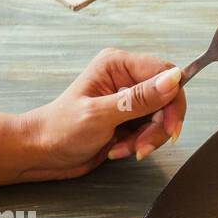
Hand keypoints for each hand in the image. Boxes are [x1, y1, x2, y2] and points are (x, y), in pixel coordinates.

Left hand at [18, 48, 188, 180]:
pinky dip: (141, 144)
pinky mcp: (130, 118)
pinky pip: (151, 131)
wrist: (44, 152)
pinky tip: (120, 149)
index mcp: (117, 65)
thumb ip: (139, 99)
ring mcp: (128, 99)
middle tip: (143, 146)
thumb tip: (172, 80)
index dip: (173, 101)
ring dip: (148, 139)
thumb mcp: (101, 114)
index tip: (169, 127)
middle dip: (158, 127)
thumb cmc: (61, 129)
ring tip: (125, 149)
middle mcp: (125, 78)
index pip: (164, 73)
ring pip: (161, 118)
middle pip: (167, 99)